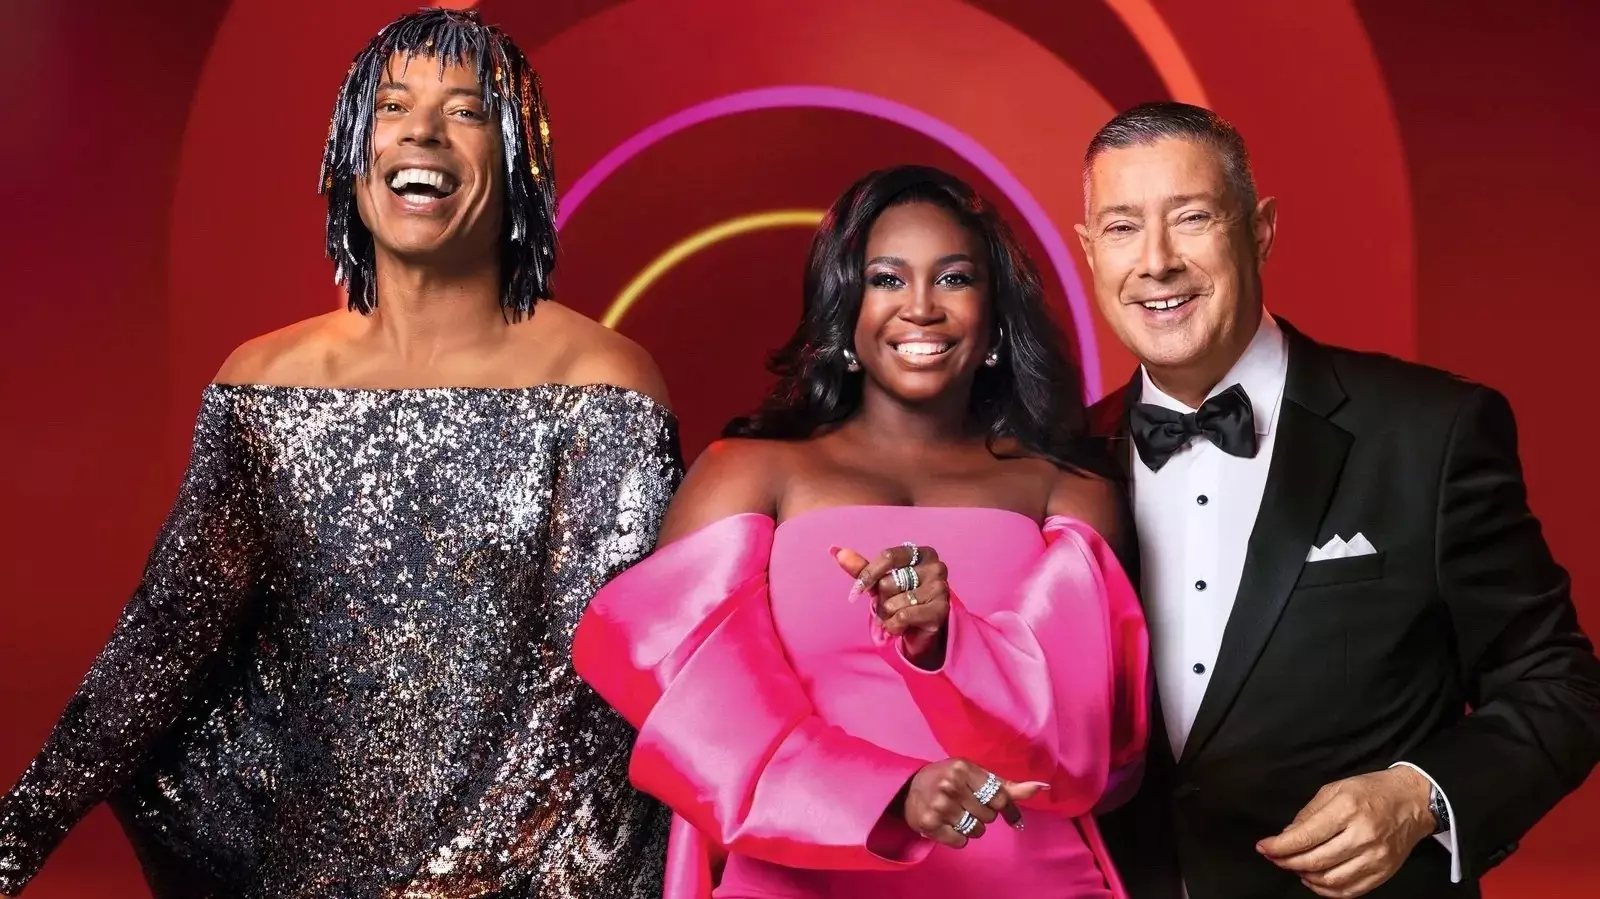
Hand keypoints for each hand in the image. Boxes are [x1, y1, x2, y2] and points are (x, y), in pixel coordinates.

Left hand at [833, 543, 948, 663]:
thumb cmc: (900, 599)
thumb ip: (860, 567)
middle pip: (888, 582)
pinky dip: (894, 626)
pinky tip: (900, 626)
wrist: (920, 629)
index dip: (867, 575)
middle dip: (881, 600)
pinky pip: (903, 616)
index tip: (856, 591)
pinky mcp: (941, 610)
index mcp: (921, 553)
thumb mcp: (879, 582)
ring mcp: (941, 588)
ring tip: (896, 616)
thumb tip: (835, 550)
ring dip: (887, 615)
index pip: (888, 557)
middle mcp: (936, 567)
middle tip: (890, 606)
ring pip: (894, 602)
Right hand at [898, 758, 1044, 848]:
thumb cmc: (950, 779)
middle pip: (989, 816)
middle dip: (983, 814)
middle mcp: (950, 785)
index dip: (1003, 806)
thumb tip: (1042, 787)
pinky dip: (958, 837)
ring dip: (972, 827)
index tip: (998, 806)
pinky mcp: (929, 825)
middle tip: (967, 804)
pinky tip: (948, 825)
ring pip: (977, 830)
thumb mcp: (976, 775)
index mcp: (963, 768)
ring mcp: (939, 806)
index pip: (999, 797)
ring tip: (958, 814)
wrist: (909, 788)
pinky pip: (961, 842)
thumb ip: (1008, 785)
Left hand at [1256, 767, 1436, 897]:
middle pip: (1315, 861)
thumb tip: (1286, 836)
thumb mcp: (1334, 790)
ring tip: (1295, 867)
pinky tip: (1315, 880)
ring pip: (1330, 880)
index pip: (1305, 836)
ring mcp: (1375, 857)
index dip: (1279, 846)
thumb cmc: (1371, 791)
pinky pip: (1350, 890)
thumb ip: (1308, 814)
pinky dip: (1327, 890)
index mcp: (1347, 809)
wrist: (1412, 801)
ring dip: (1305, 877)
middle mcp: (1362, 835)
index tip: (1264, 848)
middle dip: (1287, 862)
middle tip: (1275, 858)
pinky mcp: (1384, 872)